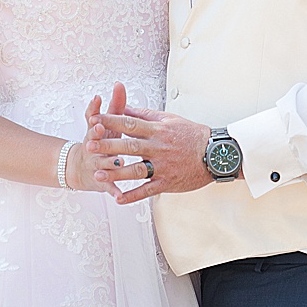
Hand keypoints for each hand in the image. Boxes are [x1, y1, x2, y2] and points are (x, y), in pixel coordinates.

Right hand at [67, 84, 126, 190]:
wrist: (79, 169)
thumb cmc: (100, 142)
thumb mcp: (106, 123)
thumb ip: (114, 105)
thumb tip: (119, 84)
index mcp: (96, 134)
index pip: (94, 121)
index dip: (95, 113)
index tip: (97, 103)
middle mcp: (93, 149)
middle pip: (95, 141)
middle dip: (96, 135)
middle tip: (99, 128)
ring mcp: (96, 166)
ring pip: (102, 164)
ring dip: (108, 162)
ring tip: (116, 161)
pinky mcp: (101, 182)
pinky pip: (109, 187)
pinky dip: (114, 191)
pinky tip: (119, 196)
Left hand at [84, 82, 212, 202]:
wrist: (217, 154)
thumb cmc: (192, 135)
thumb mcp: (169, 119)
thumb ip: (145, 115)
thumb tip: (125, 107)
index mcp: (158, 130)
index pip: (131, 123)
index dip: (111, 121)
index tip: (94, 119)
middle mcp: (159, 147)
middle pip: (129, 146)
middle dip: (108, 146)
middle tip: (89, 146)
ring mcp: (163, 166)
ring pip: (136, 170)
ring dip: (116, 172)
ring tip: (97, 173)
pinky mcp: (167, 182)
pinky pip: (148, 190)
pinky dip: (133, 195)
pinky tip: (118, 199)